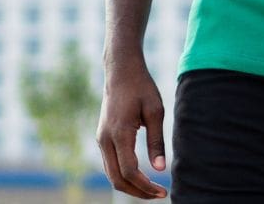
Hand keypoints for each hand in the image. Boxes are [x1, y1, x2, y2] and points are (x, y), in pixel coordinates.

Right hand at [96, 60, 171, 198]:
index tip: (163, 191)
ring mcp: (101, 139)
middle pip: (116, 178)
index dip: (146, 186)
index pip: (129, 171)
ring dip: (130, 186)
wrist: (120, 72)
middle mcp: (105, 139)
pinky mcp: (102, 137)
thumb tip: (160, 169)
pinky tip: (141, 176)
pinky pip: (110, 164)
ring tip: (152, 189)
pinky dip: (124, 176)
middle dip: (137, 192)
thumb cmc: (141, 88)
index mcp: (119, 133)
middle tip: (159, 195)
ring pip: (111, 174)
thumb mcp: (155, 112)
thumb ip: (156, 142)